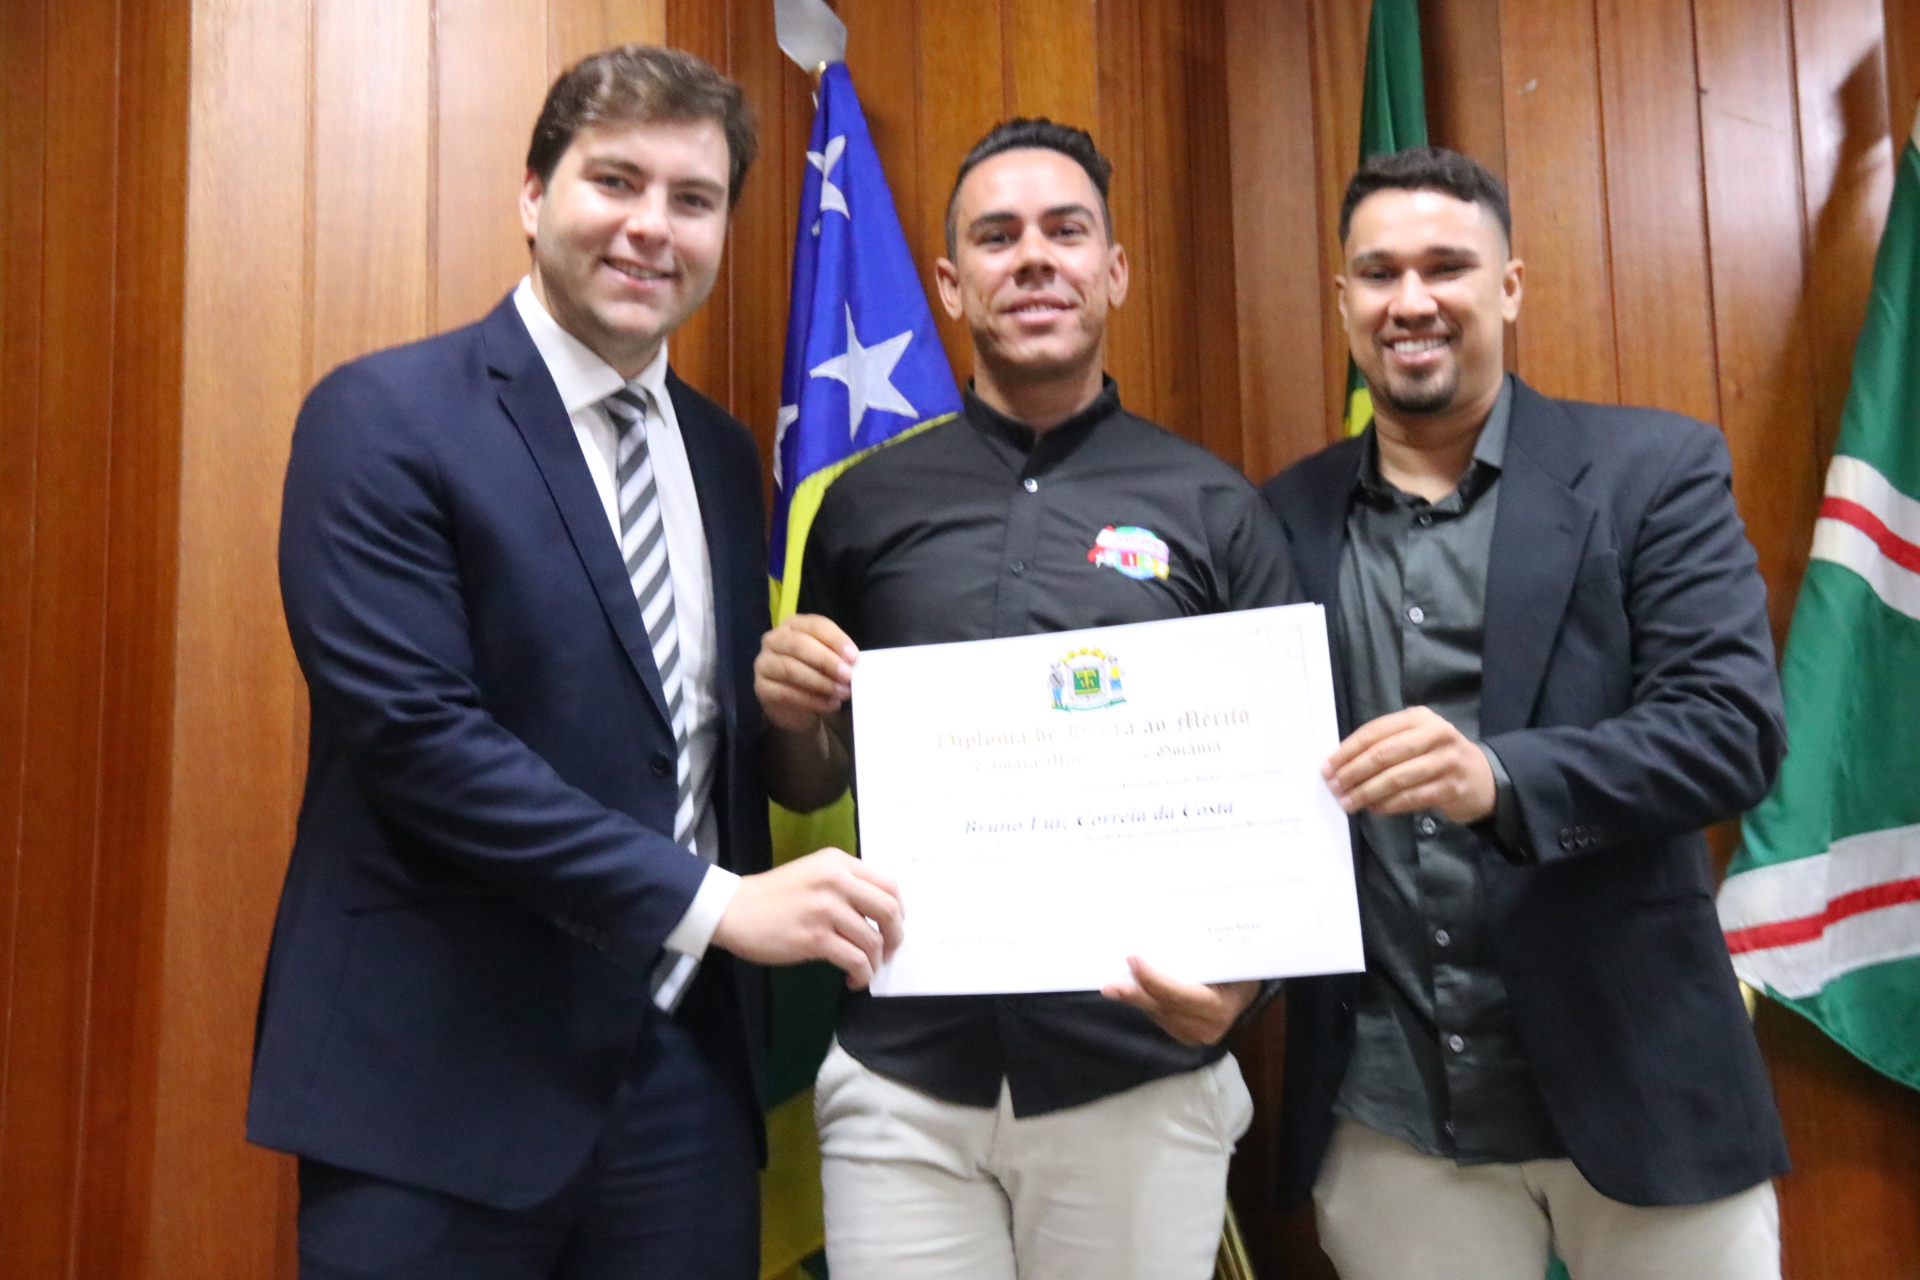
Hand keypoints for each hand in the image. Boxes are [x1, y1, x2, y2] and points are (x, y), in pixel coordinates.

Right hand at [711, 848, 902, 988]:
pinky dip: (861, 974)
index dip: (899, 911)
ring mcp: (826, 910)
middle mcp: (836, 881)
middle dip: (895, 937)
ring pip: (873, 940)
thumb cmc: (773, 895)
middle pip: (889, 911)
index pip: (889, 885)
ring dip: (875, 962)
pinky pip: (855, 960)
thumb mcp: (813, 872)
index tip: (893, 928)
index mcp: (838, 863)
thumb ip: (845, 883)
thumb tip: (879, 912)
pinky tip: (853, 980)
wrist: (733, 909)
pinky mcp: (815, 938)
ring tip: (864, 970)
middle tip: (888, 952)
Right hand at [755, 614, 857, 734]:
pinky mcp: (761, 687)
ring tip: (842, 693)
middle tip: (848, 676)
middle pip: (799, 645)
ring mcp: (764, 663)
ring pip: (791, 669)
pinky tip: (830, 704)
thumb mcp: (829, 662)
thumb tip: (854, 664)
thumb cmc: (816, 675)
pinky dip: (812, 700)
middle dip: (826, 661)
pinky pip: (786, 693)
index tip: (854, 657)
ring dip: (821, 682)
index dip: (835, 640)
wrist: (797, 707)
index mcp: (794, 625)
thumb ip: (839, 658)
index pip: (815, 625)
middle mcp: (774, 639)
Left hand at [1102, 956, 1258, 1045]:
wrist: (1250, 992)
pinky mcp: (1183, 1035)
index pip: (1178, 995)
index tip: (1133, 959)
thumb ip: (1209, 956)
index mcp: (1219, 1008)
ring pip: (1156, 1014)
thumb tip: (1177, 934)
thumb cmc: (1242, 971)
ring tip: (1112, 984)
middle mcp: (1206, 1028)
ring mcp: (1193, 1035)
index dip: (1153, 980)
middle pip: (1162, 1007)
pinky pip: (1158, 1017)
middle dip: (1133, 995)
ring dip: (1134, 998)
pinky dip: (1144, 1002)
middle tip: (1109, 986)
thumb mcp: (1234, 962)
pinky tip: (1129, 988)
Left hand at [1322, 706, 1494, 824]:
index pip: (1374, 732)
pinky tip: (1374, 809)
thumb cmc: (1436, 756)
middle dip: (1354, 772)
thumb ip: (1384, 744)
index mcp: (1418, 718)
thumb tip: (1340, 764)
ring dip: (1367, 792)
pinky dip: (1389, 805)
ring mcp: (1446, 761)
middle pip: (1383, 754)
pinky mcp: (1452, 787)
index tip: (1327, 767)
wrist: (1482, 777)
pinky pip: (1412, 798)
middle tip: (1335, 787)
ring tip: (1349, 802)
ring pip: (1396, 778)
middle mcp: (1434, 734)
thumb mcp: (1414, 739)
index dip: (1347, 750)